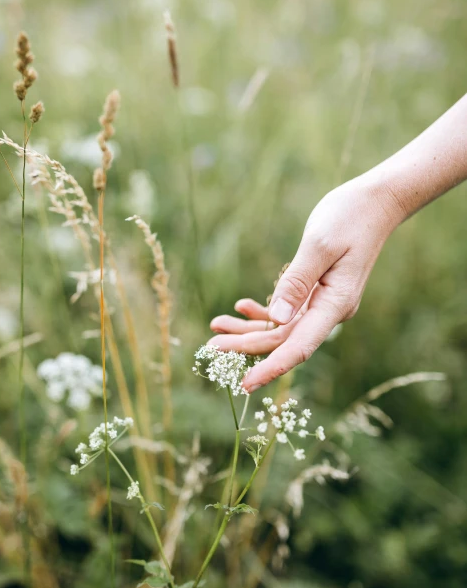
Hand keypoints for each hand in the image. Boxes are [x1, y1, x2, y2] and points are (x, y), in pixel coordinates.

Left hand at [209, 174, 406, 391]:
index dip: (271, 367)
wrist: (376, 203)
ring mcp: (323, 304)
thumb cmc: (350, 218)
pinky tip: (240, 307)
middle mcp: (329, 312)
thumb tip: (275, 319)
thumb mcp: (319, 246)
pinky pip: (286, 313)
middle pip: (283, 340)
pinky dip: (262, 312)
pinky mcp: (316, 293)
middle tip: (211, 347)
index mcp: (334, 305)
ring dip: (249, 329)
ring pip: (281, 329)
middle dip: (247, 346)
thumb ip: (296, 283)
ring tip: (217, 326)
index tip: (246, 384)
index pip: (299, 347)